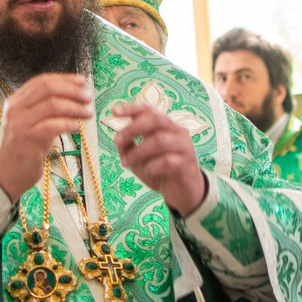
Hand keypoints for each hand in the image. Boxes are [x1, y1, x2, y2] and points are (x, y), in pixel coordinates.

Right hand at [0, 73, 94, 194]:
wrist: (7, 174)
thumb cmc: (24, 149)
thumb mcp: (32, 123)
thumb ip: (46, 109)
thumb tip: (74, 97)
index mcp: (15, 100)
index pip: (42, 81)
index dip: (64, 79)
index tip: (81, 82)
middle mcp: (15, 108)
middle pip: (47, 88)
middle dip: (72, 91)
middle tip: (88, 98)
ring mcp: (19, 123)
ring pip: (52, 105)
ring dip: (74, 107)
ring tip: (87, 113)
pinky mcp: (26, 138)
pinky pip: (52, 125)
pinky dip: (68, 124)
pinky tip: (77, 127)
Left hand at [110, 99, 207, 215]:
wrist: (182, 193)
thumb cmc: (159, 172)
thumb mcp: (138, 160)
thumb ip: (128, 148)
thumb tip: (117, 138)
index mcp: (165, 126)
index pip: (150, 110)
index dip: (132, 108)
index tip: (114, 111)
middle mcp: (177, 131)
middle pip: (155, 119)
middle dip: (133, 128)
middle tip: (117, 140)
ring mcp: (184, 145)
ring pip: (160, 140)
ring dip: (138, 151)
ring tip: (126, 162)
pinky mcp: (187, 163)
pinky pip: (167, 161)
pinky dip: (152, 166)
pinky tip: (148, 172)